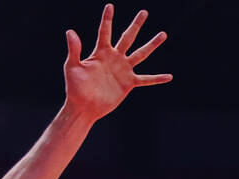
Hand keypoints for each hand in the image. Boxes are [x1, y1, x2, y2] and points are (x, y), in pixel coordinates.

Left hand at [64, 5, 171, 121]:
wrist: (83, 107)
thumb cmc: (75, 88)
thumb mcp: (72, 67)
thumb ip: (74, 49)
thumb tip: (70, 31)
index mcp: (100, 52)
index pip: (105, 32)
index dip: (107, 19)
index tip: (110, 6)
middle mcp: (114, 58)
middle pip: (127, 37)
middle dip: (136, 25)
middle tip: (144, 12)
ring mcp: (123, 70)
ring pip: (140, 54)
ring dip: (152, 44)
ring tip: (163, 34)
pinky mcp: (128, 83)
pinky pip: (145, 80)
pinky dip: (157, 79)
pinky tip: (168, 76)